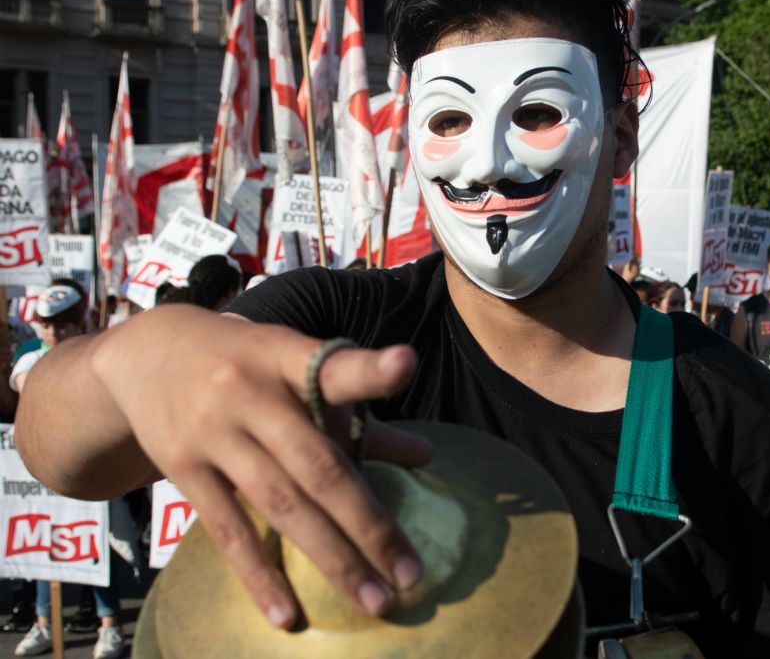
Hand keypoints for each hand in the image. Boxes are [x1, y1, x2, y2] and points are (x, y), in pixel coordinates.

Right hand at [92, 308, 432, 629]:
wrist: (146, 353)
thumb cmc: (246, 363)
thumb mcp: (295, 366)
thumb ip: (357, 410)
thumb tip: (426, 456)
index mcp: (287, 357)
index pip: (332, 365)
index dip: (369, 370)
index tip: (406, 364)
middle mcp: (250, 394)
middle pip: (319, 465)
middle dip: (369, 524)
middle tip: (411, 572)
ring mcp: (212, 433)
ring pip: (282, 505)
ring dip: (332, 558)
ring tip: (373, 599)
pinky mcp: (182, 468)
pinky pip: (228, 531)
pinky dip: (259, 575)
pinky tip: (288, 614)